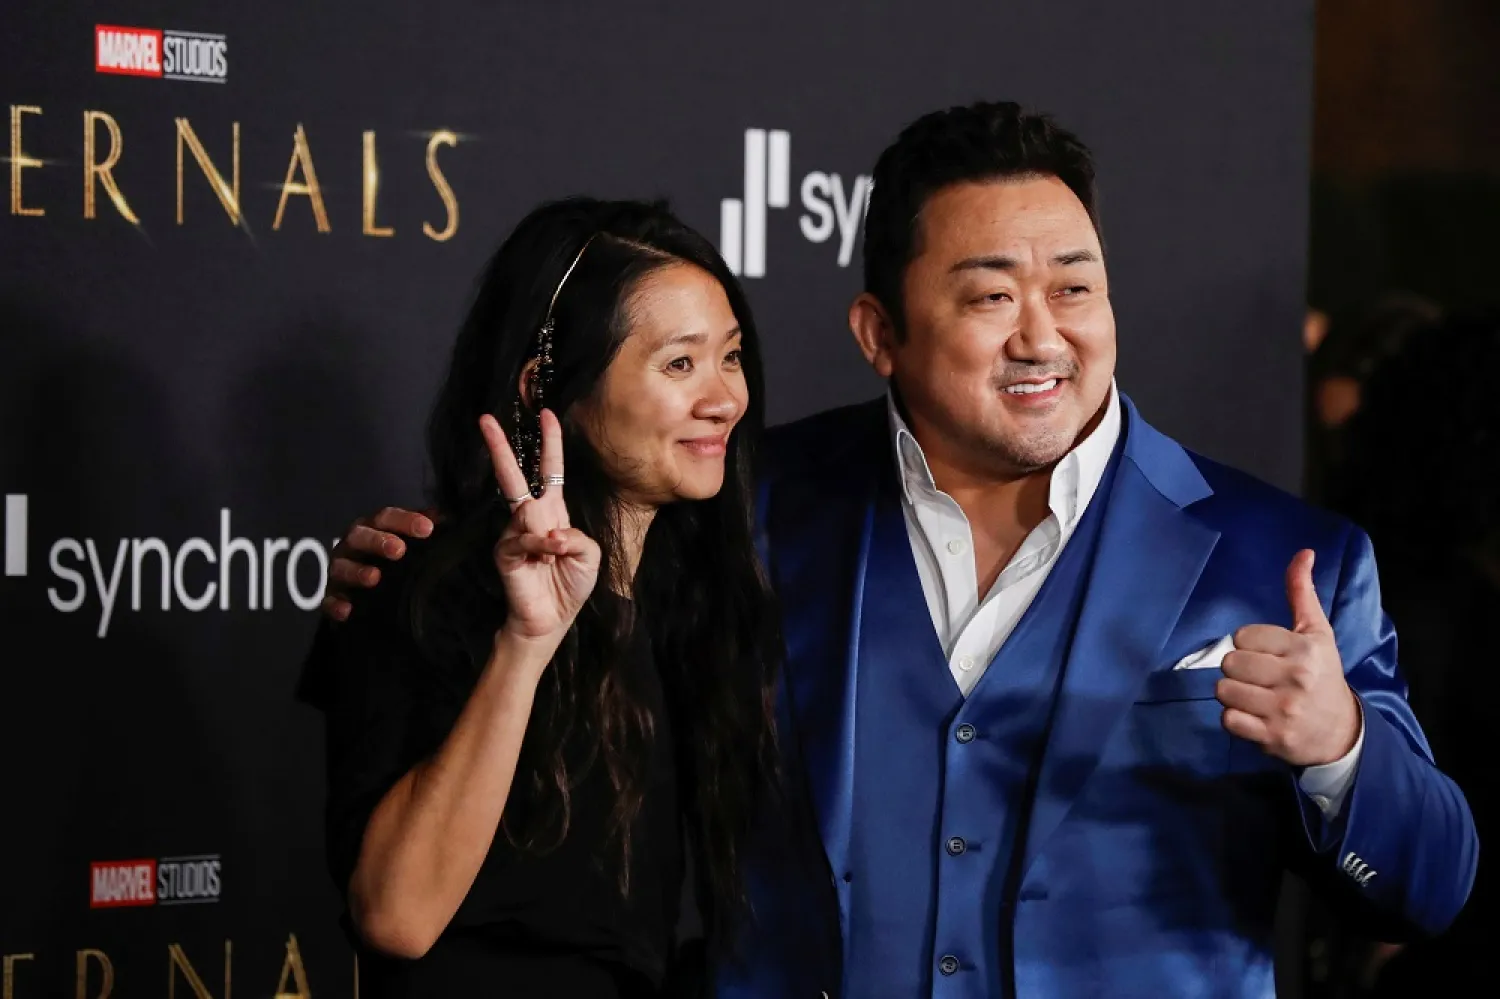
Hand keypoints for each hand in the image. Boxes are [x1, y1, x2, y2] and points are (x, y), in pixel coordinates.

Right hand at [322, 507, 435, 620]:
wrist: (363, 587)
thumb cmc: (392, 557)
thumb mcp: (409, 539)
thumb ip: (425, 527)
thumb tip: (448, 519)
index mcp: (373, 527)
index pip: (387, 517)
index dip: (405, 520)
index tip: (427, 528)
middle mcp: (353, 545)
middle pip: (360, 536)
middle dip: (378, 541)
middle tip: (398, 550)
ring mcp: (339, 570)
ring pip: (342, 567)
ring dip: (357, 572)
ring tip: (374, 578)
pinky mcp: (332, 596)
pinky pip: (329, 600)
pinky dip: (336, 605)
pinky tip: (348, 611)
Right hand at [480, 409, 600, 643]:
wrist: (551, 620)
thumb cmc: (571, 585)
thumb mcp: (589, 555)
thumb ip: (576, 536)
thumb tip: (553, 531)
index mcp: (553, 512)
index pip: (550, 471)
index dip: (549, 443)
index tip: (546, 413)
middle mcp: (530, 517)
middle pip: (512, 475)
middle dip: (500, 447)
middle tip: (484, 419)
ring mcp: (513, 533)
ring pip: (528, 513)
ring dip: (549, 537)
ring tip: (557, 559)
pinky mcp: (504, 551)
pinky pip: (522, 538)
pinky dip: (541, 547)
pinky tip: (549, 559)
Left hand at [1217, 549, 1360, 766]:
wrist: (1340, 733)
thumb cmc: (1323, 675)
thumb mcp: (1317, 633)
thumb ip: (1302, 593)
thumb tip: (1303, 552)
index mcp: (1305, 650)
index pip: (1242, 636)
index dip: (1248, 644)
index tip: (1267, 654)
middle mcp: (1296, 679)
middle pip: (1230, 663)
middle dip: (1238, 669)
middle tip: (1259, 676)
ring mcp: (1282, 710)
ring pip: (1223, 691)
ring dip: (1233, 694)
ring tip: (1255, 696)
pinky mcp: (1270, 737)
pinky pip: (1227, 719)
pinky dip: (1234, 718)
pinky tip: (1253, 716)